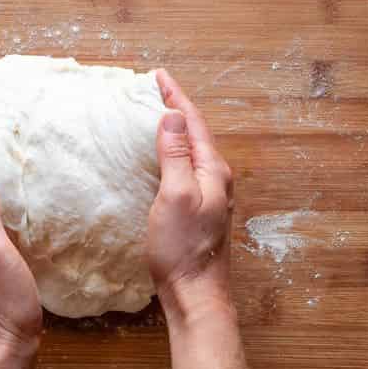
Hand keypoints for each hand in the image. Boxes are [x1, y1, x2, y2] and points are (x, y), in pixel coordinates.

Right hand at [146, 70, 234, 323]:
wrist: (194, 292)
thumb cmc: (182, 248)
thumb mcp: (175, 195)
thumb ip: (174, 155)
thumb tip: (171, 116)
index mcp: (212, 170)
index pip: (192, 122)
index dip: (174, 97)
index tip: (156, 76)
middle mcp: (215, 179)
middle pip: (194, 134)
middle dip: (174, 109)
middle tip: (152, 92)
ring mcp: (207, 197)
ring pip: (189, 153)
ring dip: (172, 133)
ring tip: (153, 119)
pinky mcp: (196, 212)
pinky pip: (183, 172)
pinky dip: (169, 157)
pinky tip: (158, 162)